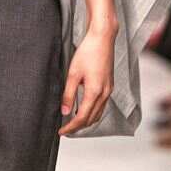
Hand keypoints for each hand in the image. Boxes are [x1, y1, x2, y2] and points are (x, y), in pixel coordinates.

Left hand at [58, 21, 117, 135]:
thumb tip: (64, 112)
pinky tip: (84, 110)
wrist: (103, 39)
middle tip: (65, 130)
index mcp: (95, 92)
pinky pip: (102, 106)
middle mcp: (105, 93)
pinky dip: (93, 112)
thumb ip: (68, 94)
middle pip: (91, 119)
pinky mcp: (110, 86)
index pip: (82, 117)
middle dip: (78, 127)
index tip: (61, 132)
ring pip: (98, 114)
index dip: (71, 127)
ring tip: (72, 123)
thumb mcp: (73, 74)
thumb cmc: (87, 52)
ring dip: (86, 121)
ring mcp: (109, 90)